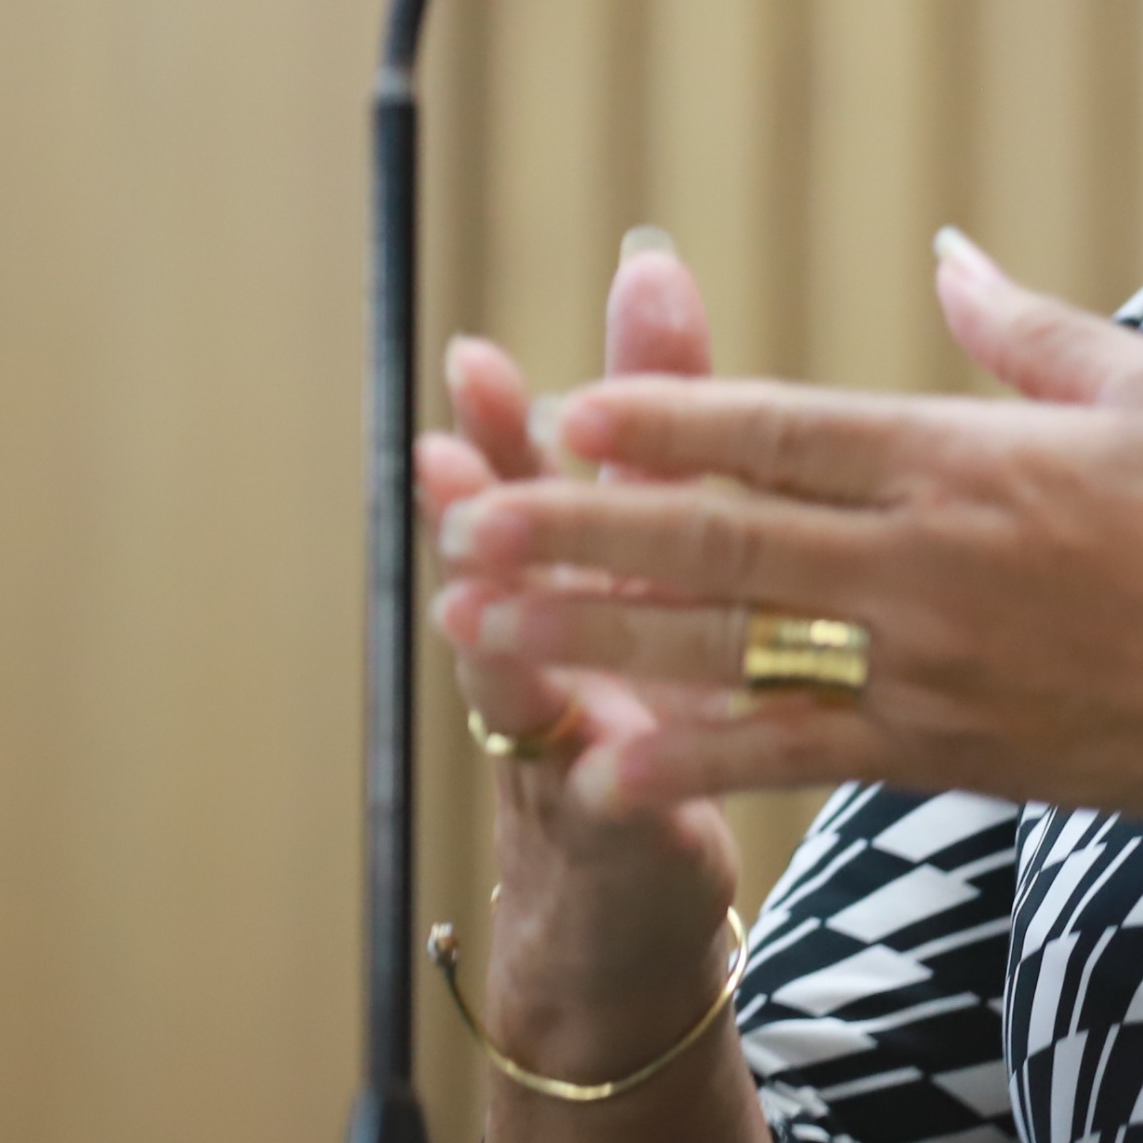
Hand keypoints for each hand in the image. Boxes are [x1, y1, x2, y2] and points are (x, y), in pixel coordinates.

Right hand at [416, 239, 741, 1072]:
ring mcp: (569, 724)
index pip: (589, 454)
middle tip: (466, 400)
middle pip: (525, 540)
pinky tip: (579, 741)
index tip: (551, 315)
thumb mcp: (677, 554)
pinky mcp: (607, 817)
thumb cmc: (667, 679)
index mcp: (607, 554)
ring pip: (523, 659)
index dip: (565, 389)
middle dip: (501, 469)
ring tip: (460, 579)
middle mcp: (563, 627)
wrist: (638, 874)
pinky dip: (595, 766)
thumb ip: (683, 427)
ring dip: (497, 616)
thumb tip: (662, 268)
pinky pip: (601, 789)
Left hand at [429, 229, 1142, 831]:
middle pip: (723, 544)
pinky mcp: (949, 755)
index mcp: (974, 458)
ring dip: (595, 639)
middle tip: (465, 523)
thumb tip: (943, 254)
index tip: (567, 413)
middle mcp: (934, 564)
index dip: (667, 424)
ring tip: (483, 629)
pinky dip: (696, 763)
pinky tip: (605, 769)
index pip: (787, 433)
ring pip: (731, 653)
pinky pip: (797, 757)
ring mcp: (934, 669)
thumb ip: (1026, 327)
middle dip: (580, 533)